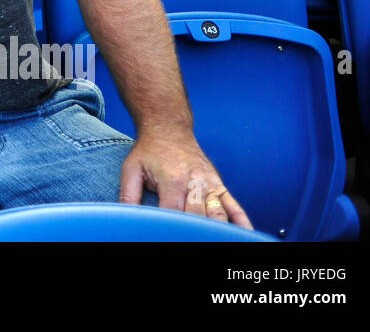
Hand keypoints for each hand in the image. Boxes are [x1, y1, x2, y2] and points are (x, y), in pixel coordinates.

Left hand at [119, 131, 252, 228]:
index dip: (171, 228)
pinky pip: (234, 206)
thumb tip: (125, 216)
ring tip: (216, 241)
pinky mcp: (219, 184)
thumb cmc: (149, 150)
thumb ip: (128, 194)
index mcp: (172, 180)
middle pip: (198, 217)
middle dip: (195, 232)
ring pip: (218, 214)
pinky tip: (244, 234)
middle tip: (191, 239)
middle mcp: (195, 182)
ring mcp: (210, 184)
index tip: (168, 236)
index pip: (173, 213)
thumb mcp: (132, 169)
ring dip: (218, 230)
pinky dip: (241, 221)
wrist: (168, 128)